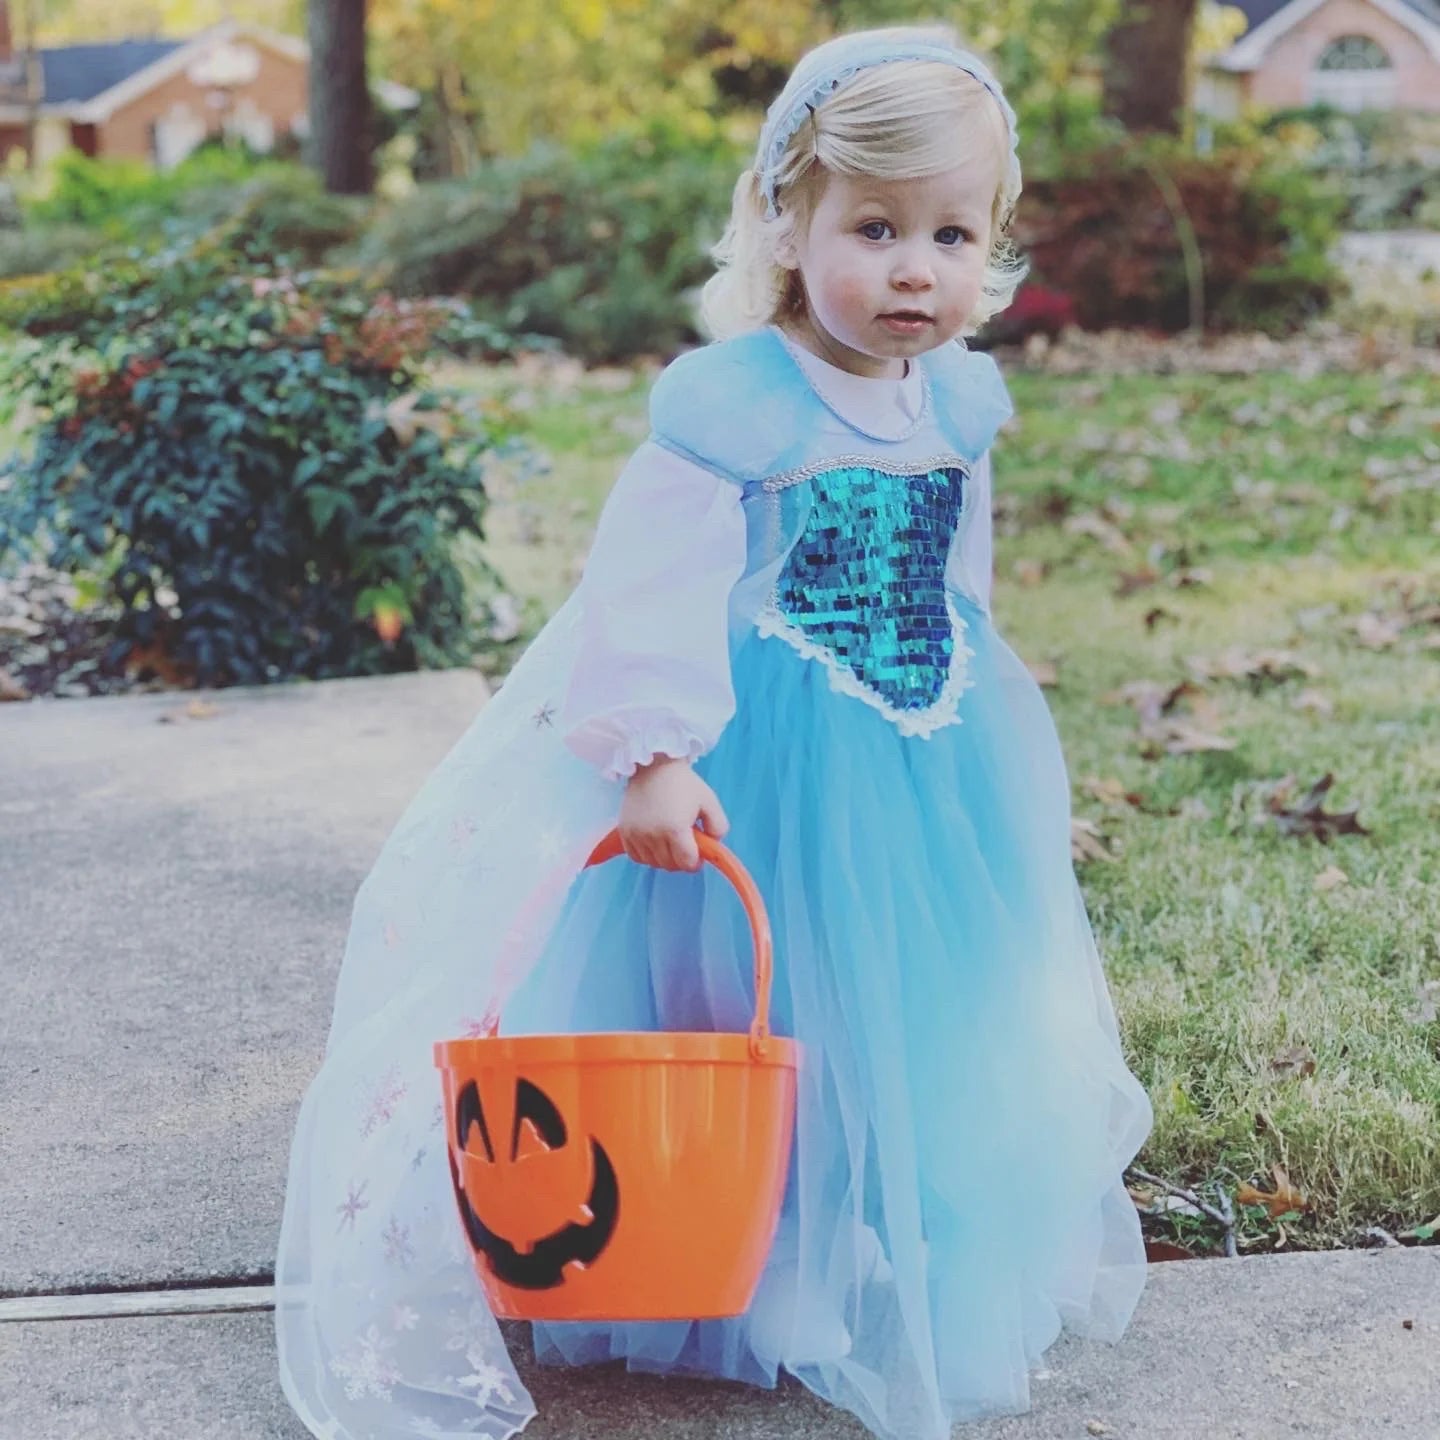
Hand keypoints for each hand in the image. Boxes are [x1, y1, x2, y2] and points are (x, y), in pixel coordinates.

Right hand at [618, 756, 728, 871]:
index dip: (696, 862)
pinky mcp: (624, 831)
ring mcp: (636, 834)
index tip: (698, 852)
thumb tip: (712, 846)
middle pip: (670, 865)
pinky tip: (655, 841)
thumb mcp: (710, 801)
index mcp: (675, 829)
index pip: (687, 863)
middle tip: (685, 843)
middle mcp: (653, 835)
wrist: (653, 765)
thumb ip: (719, 827)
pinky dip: (647, 855)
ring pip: (653, 863)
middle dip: (681, 859)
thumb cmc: (683, 783)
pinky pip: (636, 857)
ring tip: (669, 840)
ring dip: (664, 857)